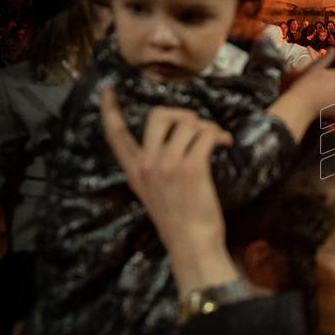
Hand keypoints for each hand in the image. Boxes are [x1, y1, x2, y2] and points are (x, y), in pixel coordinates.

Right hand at [100, 86, 239, 295]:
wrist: (192, 246)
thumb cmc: (180, 223)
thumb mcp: (153, 195)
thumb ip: (153, 170)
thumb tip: (173, 142)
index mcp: (134, 171)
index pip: (115, 134)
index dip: (110, 109)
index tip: (108, 88)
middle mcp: (147, 165)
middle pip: (157, 115)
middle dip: (181, 113)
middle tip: (197, 125)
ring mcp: (168, 165)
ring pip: (188, 122)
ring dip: (208, 126)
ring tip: (218, 139)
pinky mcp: (192, 168)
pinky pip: (206, 134)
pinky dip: (220, 134)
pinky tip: (226, 143)